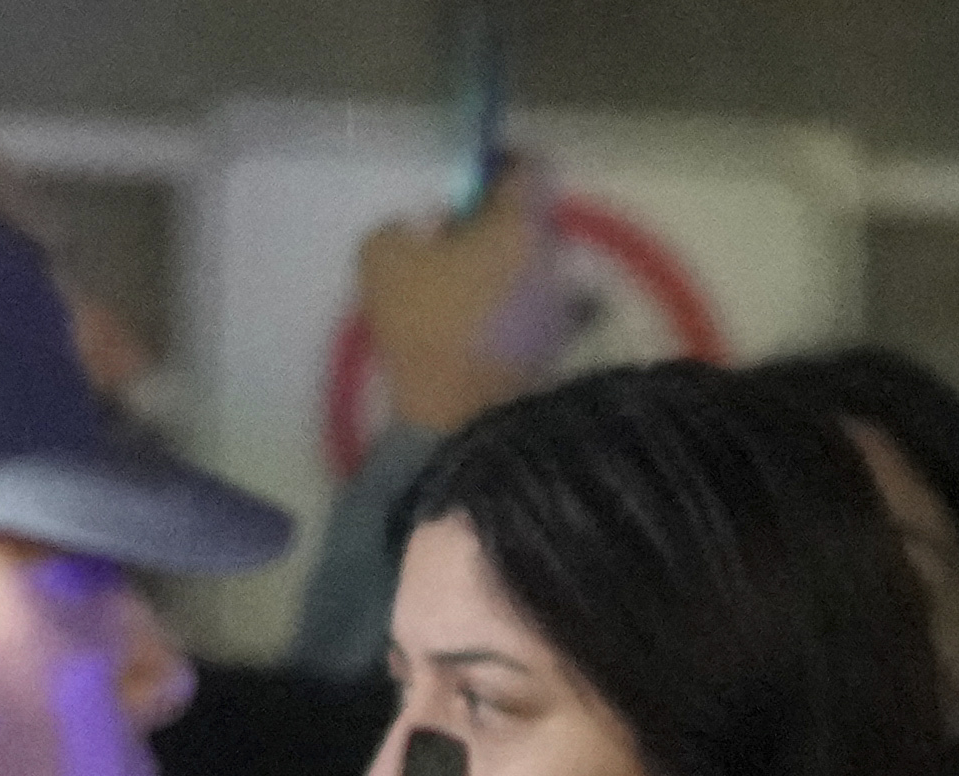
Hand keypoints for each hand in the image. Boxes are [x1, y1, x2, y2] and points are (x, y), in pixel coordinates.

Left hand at [360, 163, 578, 440]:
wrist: (480, 432)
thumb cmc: (485, 317)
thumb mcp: (512, 233)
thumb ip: (522, 189)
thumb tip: (529, 160)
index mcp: (385, 251)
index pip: (440, 205)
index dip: (487, 202)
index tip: (530, 210)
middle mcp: (388, 297)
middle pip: (465, 252)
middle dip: (517, 249)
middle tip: (557, 254)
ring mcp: (417, 349)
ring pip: (486, 299)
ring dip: (532, 293)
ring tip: (572, 299)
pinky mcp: (451, 391)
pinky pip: (497, 344)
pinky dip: (530, 335)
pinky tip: (568, 335)